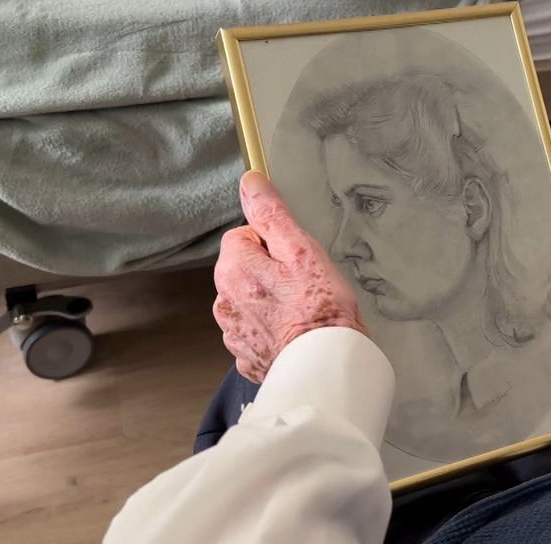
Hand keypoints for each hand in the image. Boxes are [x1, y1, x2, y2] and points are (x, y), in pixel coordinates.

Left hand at [212, 171, 366, 382]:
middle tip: (302, 284)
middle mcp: (224, 301)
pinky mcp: (246, 355)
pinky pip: (255, 330)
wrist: (326, 367)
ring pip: (250, 299)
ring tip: (300, 309)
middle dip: (269, 271)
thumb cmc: (320, 310)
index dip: (273, 243)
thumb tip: (251, 183)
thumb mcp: (301, 249)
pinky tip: (293, 331)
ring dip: (269, 300)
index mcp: (233, 269)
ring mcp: (233, 332)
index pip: (243, 235)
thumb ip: (271, 213)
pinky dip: (271, 329)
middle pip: (244, 268)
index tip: (294, 259)